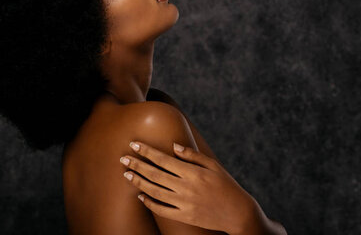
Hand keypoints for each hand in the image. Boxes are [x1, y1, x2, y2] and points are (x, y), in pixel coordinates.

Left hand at [119, 141, 261, 234]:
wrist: (237, 212)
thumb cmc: (226, 185)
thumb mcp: (213, 165)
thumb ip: (192, 155)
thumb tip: (173, 146)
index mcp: (193, 172)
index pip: (163, 159)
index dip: (147, 151)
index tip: (134, 144)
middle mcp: (186, 187)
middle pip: (155, 174)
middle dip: (137, 165)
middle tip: (123, 158)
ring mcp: (184, 203)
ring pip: (155, 191)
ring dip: (139, 182)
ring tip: (127, 174)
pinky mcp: (184, 216)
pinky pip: (162, 209)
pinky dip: (149, 202)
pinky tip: (140, 195)